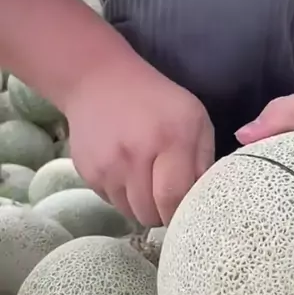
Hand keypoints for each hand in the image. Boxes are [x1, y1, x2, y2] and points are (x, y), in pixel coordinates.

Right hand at [65, 56, 214, 226]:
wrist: (98, 80)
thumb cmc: (157, 101)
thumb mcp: (195, 118)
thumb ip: (205, 161)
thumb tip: (205, 201)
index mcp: (170, 139)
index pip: (174, 198)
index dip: (182, 214)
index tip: (188, 212)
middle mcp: (135, 155)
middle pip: (150, 213)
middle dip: (163, 213)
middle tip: (167, 197)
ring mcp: (107, 167)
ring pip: (130, 213)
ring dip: (142, 206)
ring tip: (146, 181)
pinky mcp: (87, 173)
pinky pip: (111, 202)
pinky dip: (123, 196)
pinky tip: (125, 172)